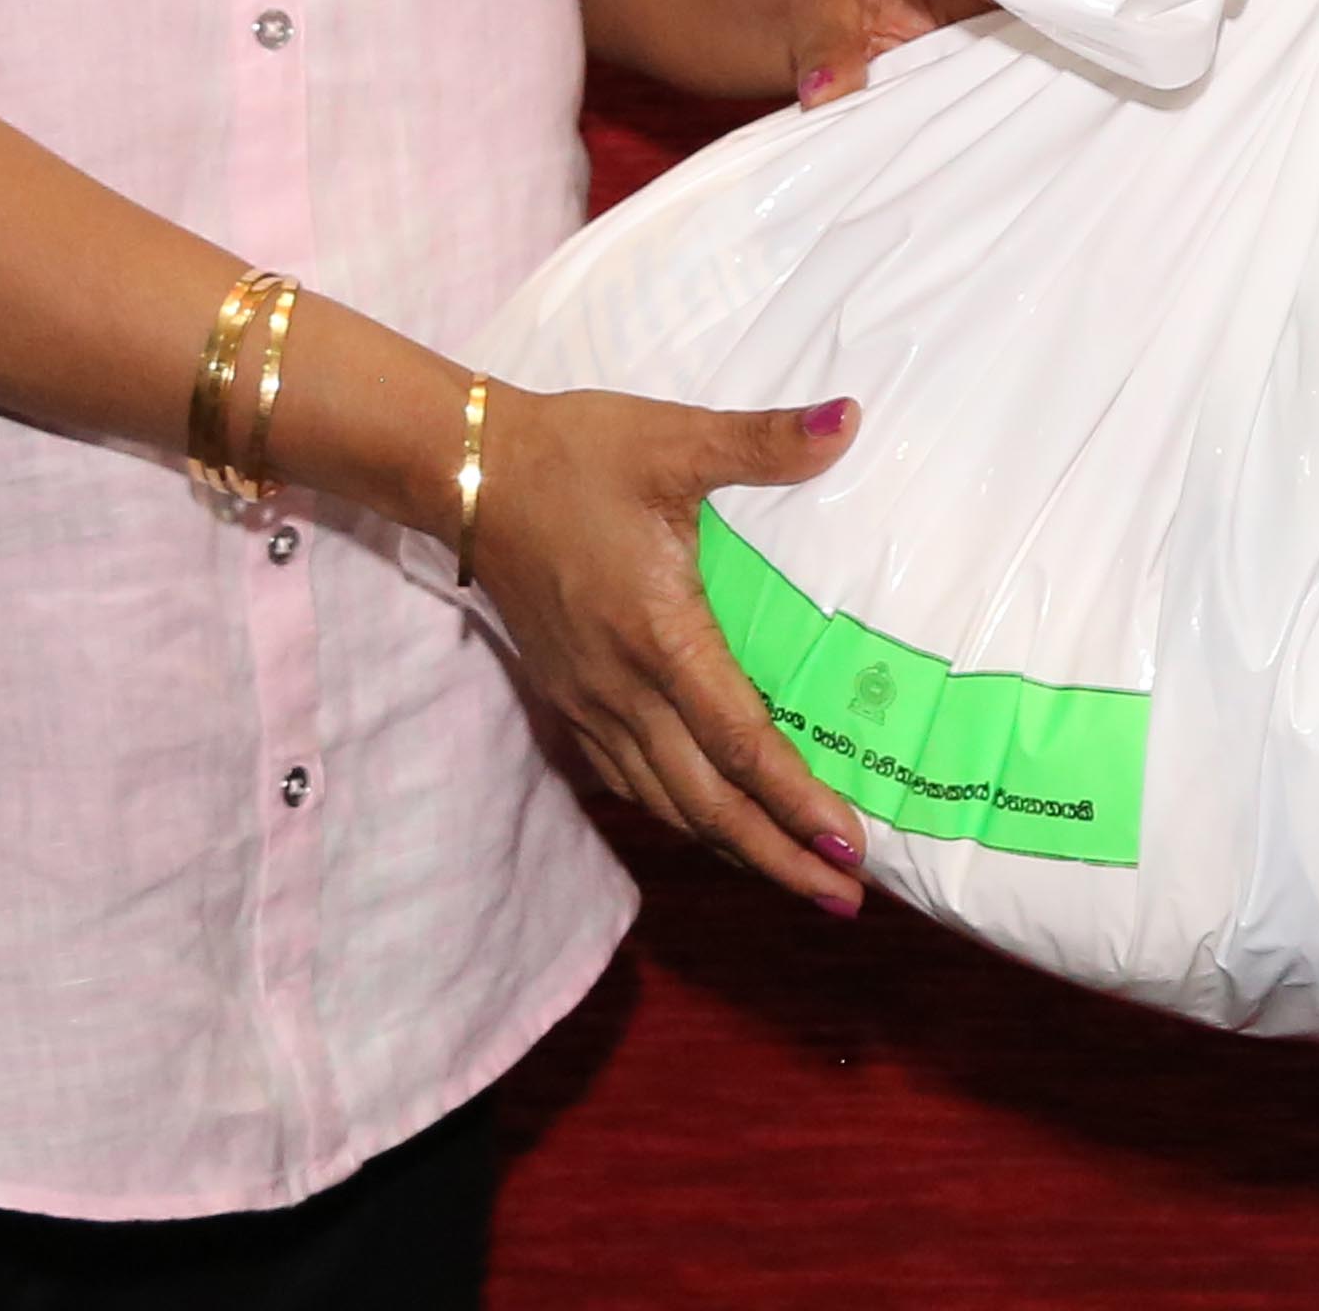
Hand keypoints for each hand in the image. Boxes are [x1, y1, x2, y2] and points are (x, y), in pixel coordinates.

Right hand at [460, 383, 875, 913]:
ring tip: (794, 876)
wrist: (468, 471)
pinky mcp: (569, 696)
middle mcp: (623, 688)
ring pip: (668, 801)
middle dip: (779, 857)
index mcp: (660, 636)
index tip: (850, 849)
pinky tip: (709, 825)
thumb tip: (847, 419)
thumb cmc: (578, 454)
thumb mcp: (673, 440)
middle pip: (708, 803)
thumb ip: (762, 442)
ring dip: (734, 847)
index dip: (796, 802)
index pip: (740, 742)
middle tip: (844, 898)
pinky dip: (680, 814)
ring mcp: (591, 701)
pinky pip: (631, 780)